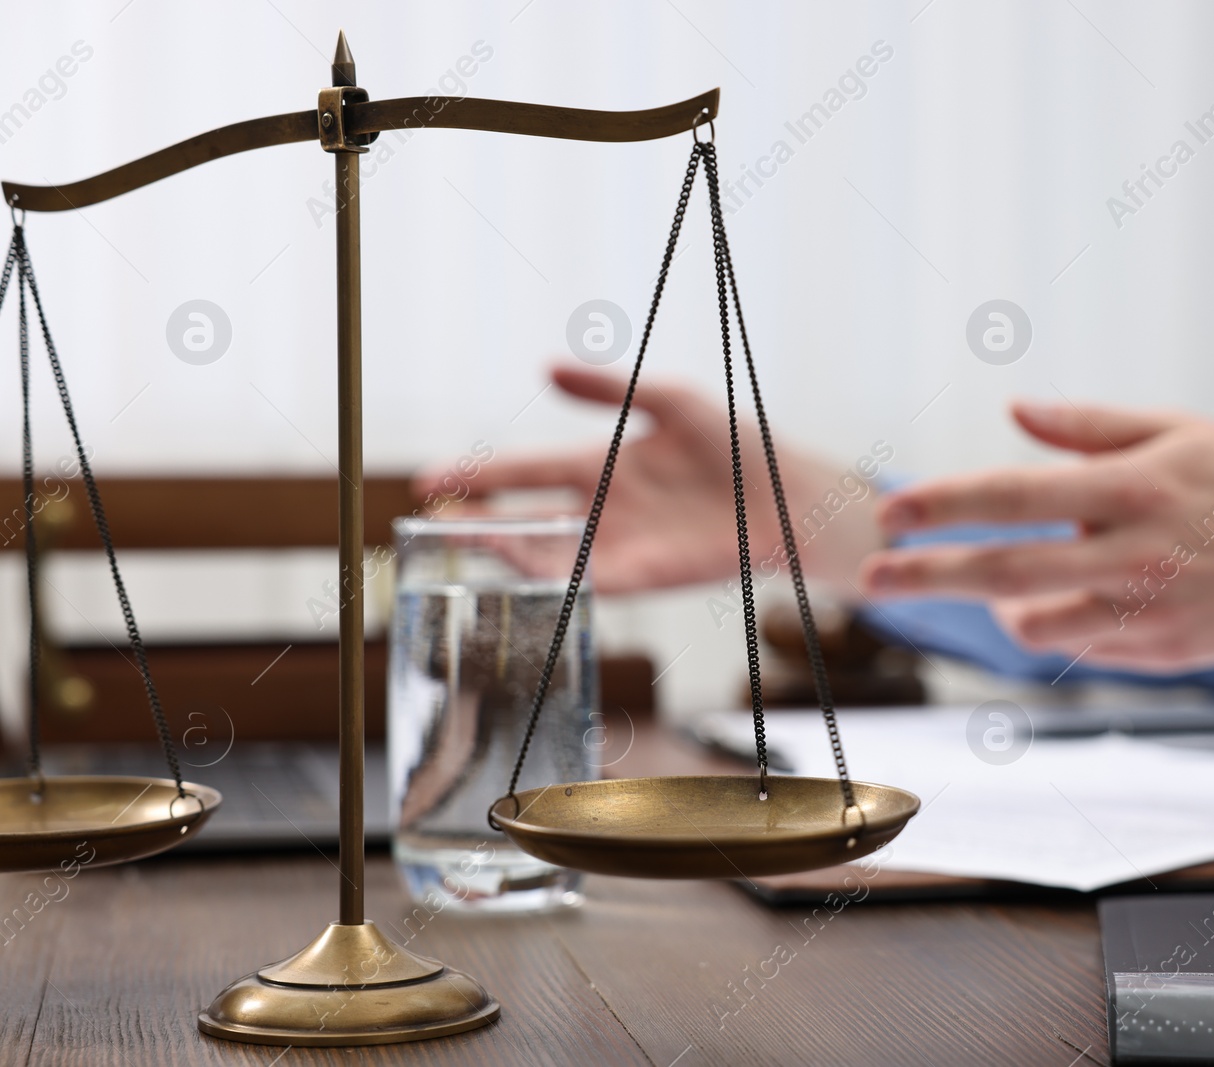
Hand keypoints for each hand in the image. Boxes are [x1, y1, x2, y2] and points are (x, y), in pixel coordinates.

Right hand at [414, 366, 882, 593]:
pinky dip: (549, 578)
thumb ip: (609, 389)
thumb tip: (546, 367)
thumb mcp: (671, 400)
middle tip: (425, 521)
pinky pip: (583, 582)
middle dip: (472, 520)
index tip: (427, 480)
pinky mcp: (641, 577)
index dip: (476, 475)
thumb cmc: (734, 444)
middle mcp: (598, 510)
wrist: (783, 496)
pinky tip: (517, 568)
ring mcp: (616, 546)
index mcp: (598, 465)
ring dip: (501, 549)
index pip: (522, 471)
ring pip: (542, 553)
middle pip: (519, 518)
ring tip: (459, 541)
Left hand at [859, 401, 1213, 670]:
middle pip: (1004, 570)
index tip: (890, 514)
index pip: (1013, 496)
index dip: (944, 506)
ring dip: (994, 607)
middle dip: (927, 576)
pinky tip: (1063, 603)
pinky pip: (1081, 646)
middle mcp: (1131, 552)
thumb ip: (1089, 426)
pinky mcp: (1160, 652)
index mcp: (1130, 486)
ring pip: (1036, 623)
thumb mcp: (1177, 430)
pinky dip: (1056, 626)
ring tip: (986, 588)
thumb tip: (1013, 411)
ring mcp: (1146, 610)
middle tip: (872, 581)